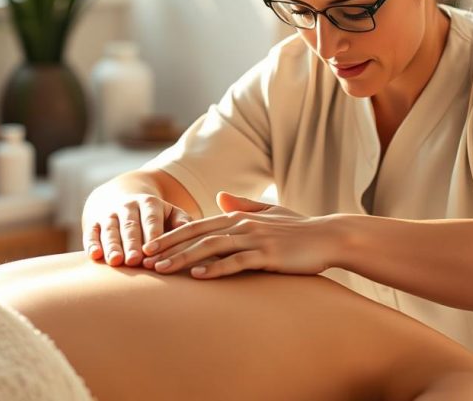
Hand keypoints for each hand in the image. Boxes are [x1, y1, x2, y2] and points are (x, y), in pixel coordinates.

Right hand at [81, 188, 193, 266]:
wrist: (120, 198)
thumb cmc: (154, 215)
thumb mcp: (169, 212)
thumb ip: (182, 221)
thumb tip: (189, 231)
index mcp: (149, 203)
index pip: (151, 219)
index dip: (152, 235)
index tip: (154, 252)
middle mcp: (127, 207)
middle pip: (130, 226)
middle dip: (132, 243)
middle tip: (134, 261)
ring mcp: (109, 214)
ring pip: (110, 230)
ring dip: (112, 246)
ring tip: (116, 261)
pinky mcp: (93, 223)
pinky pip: (91, 233)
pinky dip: (92, 244)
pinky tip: (95, 256)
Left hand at [140, 191, 337, 278]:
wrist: (329, 237)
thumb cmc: (300, 228)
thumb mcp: (271, 211)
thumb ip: (244, 204)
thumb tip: (220, 196)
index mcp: (239, 217)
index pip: (197, 226)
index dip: (171, 236)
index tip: (149, 246)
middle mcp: (242, 224)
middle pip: (196, 235)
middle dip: (167, 247)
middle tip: (142, 260)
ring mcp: (255, 239)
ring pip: (210, 248)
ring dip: (182, 259)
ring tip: (161, 270)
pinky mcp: (267, 254)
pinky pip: (236, 262)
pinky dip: (215, 268)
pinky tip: (198, 276)